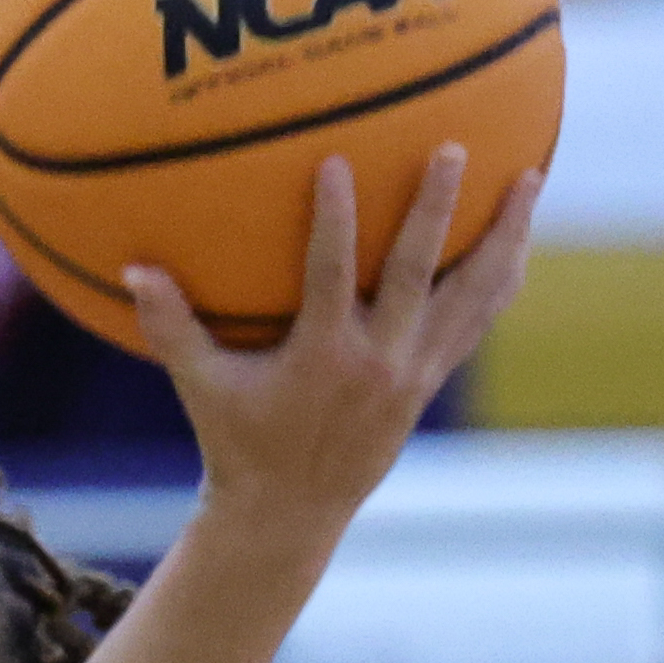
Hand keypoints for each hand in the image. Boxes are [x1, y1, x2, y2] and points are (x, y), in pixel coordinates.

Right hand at [133, 148, 540, 531]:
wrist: (292, 514)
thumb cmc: (239, 443)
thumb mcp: (202, 389)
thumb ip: (170, 329)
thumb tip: (131, 270)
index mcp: (324, 358)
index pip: (332, 277)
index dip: (334, 221)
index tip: (338, 162)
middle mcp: (380, 363)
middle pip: (419, 275)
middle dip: (437, 210)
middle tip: (456, 148)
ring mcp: (414, 373)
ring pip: (474, 296)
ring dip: (505, 237)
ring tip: (531, 178)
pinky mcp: (431, 382)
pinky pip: (478, 321)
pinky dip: (501, 278)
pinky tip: (518, 236)